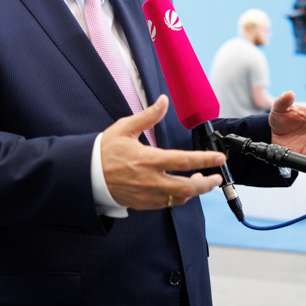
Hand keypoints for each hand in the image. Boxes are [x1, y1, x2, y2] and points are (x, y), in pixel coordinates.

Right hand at [100, 95, 224, 210]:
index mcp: (148, 159)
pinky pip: (167, 204)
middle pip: (188, 188)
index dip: (205, 160)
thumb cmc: (105, 150)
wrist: (86, 175)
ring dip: (194, 192)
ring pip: (180, 199)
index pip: (184, 160)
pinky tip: (181, 188)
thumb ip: (148, 116)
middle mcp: (150, 180)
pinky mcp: (143, 204)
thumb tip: (163, 101)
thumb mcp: (125, 128)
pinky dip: (179, 198)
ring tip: (199, 181)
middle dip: (207, 184)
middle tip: (216, 178)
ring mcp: (147, 195)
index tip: (219, 158)